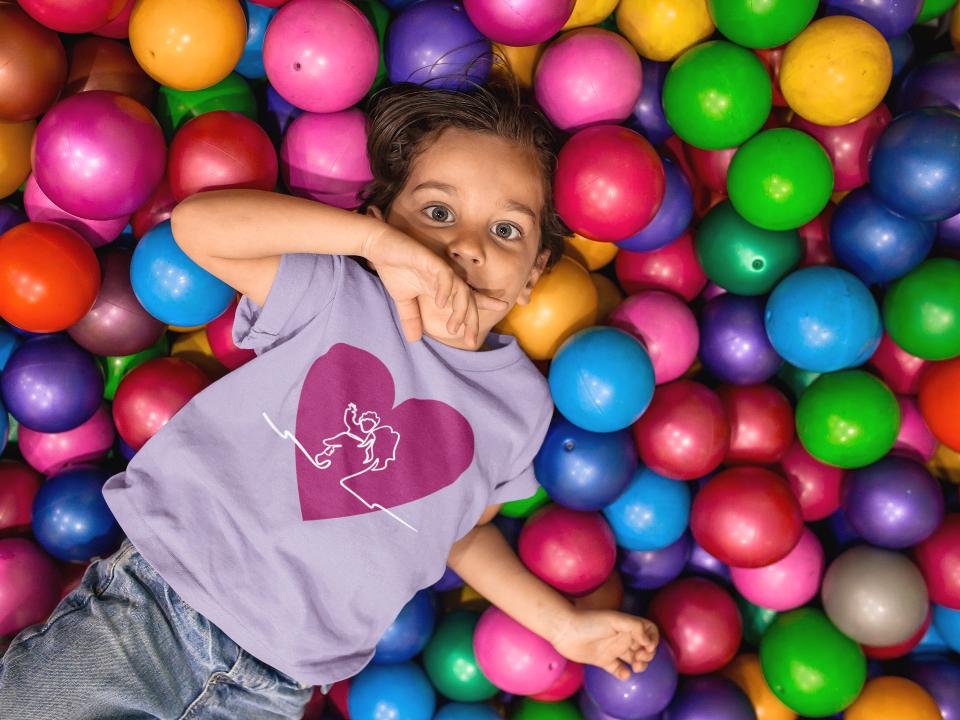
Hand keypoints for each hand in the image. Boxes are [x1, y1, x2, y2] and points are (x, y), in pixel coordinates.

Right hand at [361, 228, 507, 345]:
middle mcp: (446, 278)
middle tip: (471, 341)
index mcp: (442, 287)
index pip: (466, 300)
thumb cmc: (393, 268)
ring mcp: (439, 269)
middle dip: (472, 321)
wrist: (379, 246)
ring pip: (461, 289)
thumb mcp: (403, 300)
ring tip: (453, 328)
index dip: (478, 313)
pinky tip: (440, 304)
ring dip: (460, 310)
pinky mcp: (430, 259)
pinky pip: (445, 274)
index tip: (482, 334)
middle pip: (468, 300)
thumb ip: (411, 317)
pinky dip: (446, 289)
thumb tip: (414, 339)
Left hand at [550, 609, 658, 680]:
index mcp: (627, 626)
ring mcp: (612, 649)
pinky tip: (622, 673)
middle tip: (639, 658)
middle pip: (644, 647)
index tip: (646, 646)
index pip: (649, 631)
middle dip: (647, 654)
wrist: (565, 630)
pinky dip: (623, 673)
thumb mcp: (615, 619)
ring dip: (640, 664)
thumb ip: (635, 627)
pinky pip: (618, 669)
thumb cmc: (589, 621)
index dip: (653, 639)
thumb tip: (649, 642)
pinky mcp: (603, 660)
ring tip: (635, 667)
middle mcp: (621, 637)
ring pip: (633, 659)